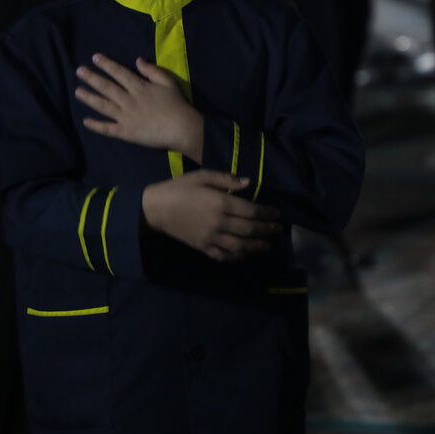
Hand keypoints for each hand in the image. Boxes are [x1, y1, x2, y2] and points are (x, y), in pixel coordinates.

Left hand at [76, 54, 203, 161]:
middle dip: (92, 78)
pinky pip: (108, 129)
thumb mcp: (168, 81)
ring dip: (89, 98)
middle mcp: (129, 100)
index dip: (106, 64)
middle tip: (79, 71)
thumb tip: (137, 60)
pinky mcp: (126, 133)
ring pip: (103, 106)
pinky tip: (85, 121)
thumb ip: (152, 70)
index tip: (95, 58)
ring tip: (77, 92)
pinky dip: (96, 126)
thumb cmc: (177, 104)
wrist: (181, 128)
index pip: (119, 73)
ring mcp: (125, 117)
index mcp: (139, 87)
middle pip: (107, 87)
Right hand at [142, 170, 282, 261]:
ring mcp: (211, 238)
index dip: (268, 214)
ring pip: (240, 246)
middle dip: (267, 230)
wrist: (156, 209)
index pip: (252, 211)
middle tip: (278, 230)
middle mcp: (219, 223)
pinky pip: (224, 256)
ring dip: (257, 247)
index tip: (278, 214)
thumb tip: (249, 183)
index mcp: (221, 203)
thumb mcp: (202, 176)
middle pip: (250, 230)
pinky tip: (245, 254)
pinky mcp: (203, 247)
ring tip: (267, 245)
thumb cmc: (180, 189)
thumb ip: (226, 179)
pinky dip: (237, 257)